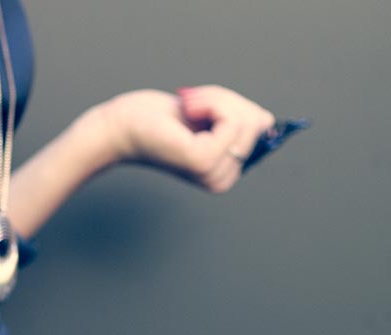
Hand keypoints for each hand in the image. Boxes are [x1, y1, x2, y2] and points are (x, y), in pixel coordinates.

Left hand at [90, 85, 278, 193]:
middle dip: (226, 100)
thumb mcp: (210, 114)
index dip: (235, 105)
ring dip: (216, 100)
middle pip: (255, 122)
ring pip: (244, 120)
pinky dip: (211, 104)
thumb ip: (240, 118)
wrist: (123, 125)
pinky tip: (187, 111)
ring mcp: (213, 173)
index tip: (203, 108)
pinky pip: (230, 121)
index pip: (261, 126)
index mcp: (227, 170)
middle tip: (193, 104)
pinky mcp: (202, 161)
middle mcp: (222, 179)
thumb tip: (266, 121)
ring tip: (189, 107)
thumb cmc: (161, 119)